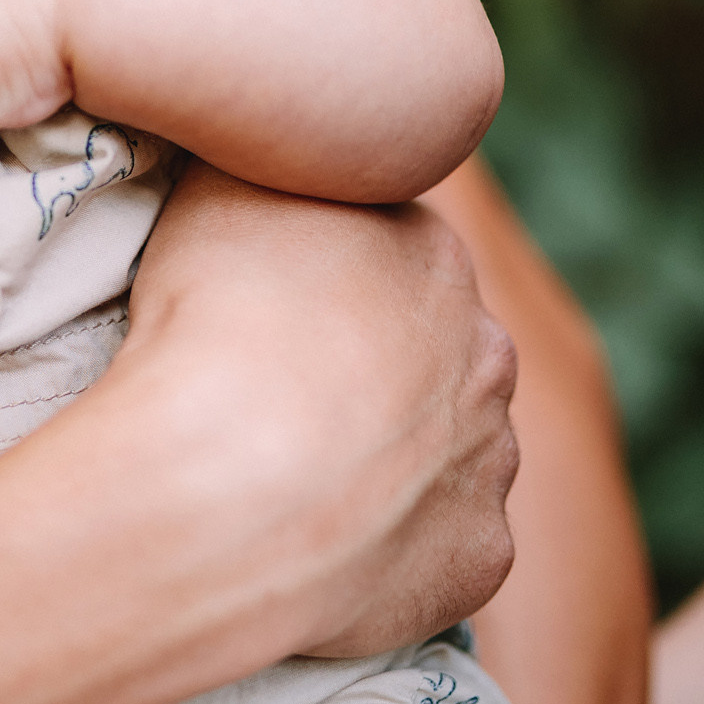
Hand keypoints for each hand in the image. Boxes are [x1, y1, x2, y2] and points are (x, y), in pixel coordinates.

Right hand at [114, 163, 522, 660]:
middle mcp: (486, 350)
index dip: (324, 281)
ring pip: (447, 453)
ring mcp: (491, 461)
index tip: (267, 311)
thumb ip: (260, 163)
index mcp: (431, 252)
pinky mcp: (479, 561)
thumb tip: (256, 142)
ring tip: (291, 481)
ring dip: (389, 461)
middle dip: (376, 371)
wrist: (227, 486)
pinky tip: (317, 547)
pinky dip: (389, 552)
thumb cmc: (212, 321)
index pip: (390, 252)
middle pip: (435, 352)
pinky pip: (435, 551)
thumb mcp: (213, 188)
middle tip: (280, 400)